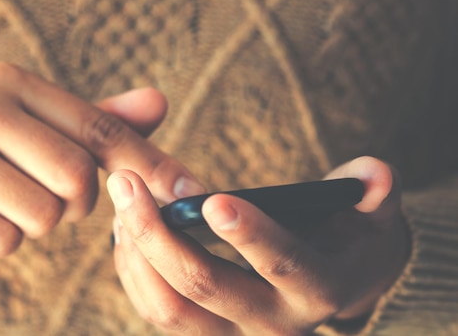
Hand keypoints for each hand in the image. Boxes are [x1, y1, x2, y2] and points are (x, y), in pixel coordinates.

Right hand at [0, 62, 203, 279]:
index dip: (146, 162)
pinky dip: (4, 242)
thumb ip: (103, 121)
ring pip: (44, 213)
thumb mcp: (48, 134)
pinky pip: (4, 239)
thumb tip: (160, 101)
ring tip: (9, 205)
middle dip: (74, 201)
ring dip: (38, 223)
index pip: (97, 126)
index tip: (187, 192)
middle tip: (47, 195)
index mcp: (9, 80)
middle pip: (75, 174)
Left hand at [108, 157, 409, 334]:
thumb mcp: (371, 213)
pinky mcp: (205, 335)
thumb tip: (373, 175)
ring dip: (136, 252)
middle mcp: (275, 325)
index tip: (211, 200)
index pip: (284, 264)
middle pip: (205, 288)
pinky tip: (125, 230)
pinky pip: (158, 311)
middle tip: (125, 180)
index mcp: (319, 288)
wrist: (335, 283)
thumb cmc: (348, 237)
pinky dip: (135, 272)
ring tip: (122, 199)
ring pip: (169, 309)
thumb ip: (374, 191)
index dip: (250, 234)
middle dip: (158, 233)